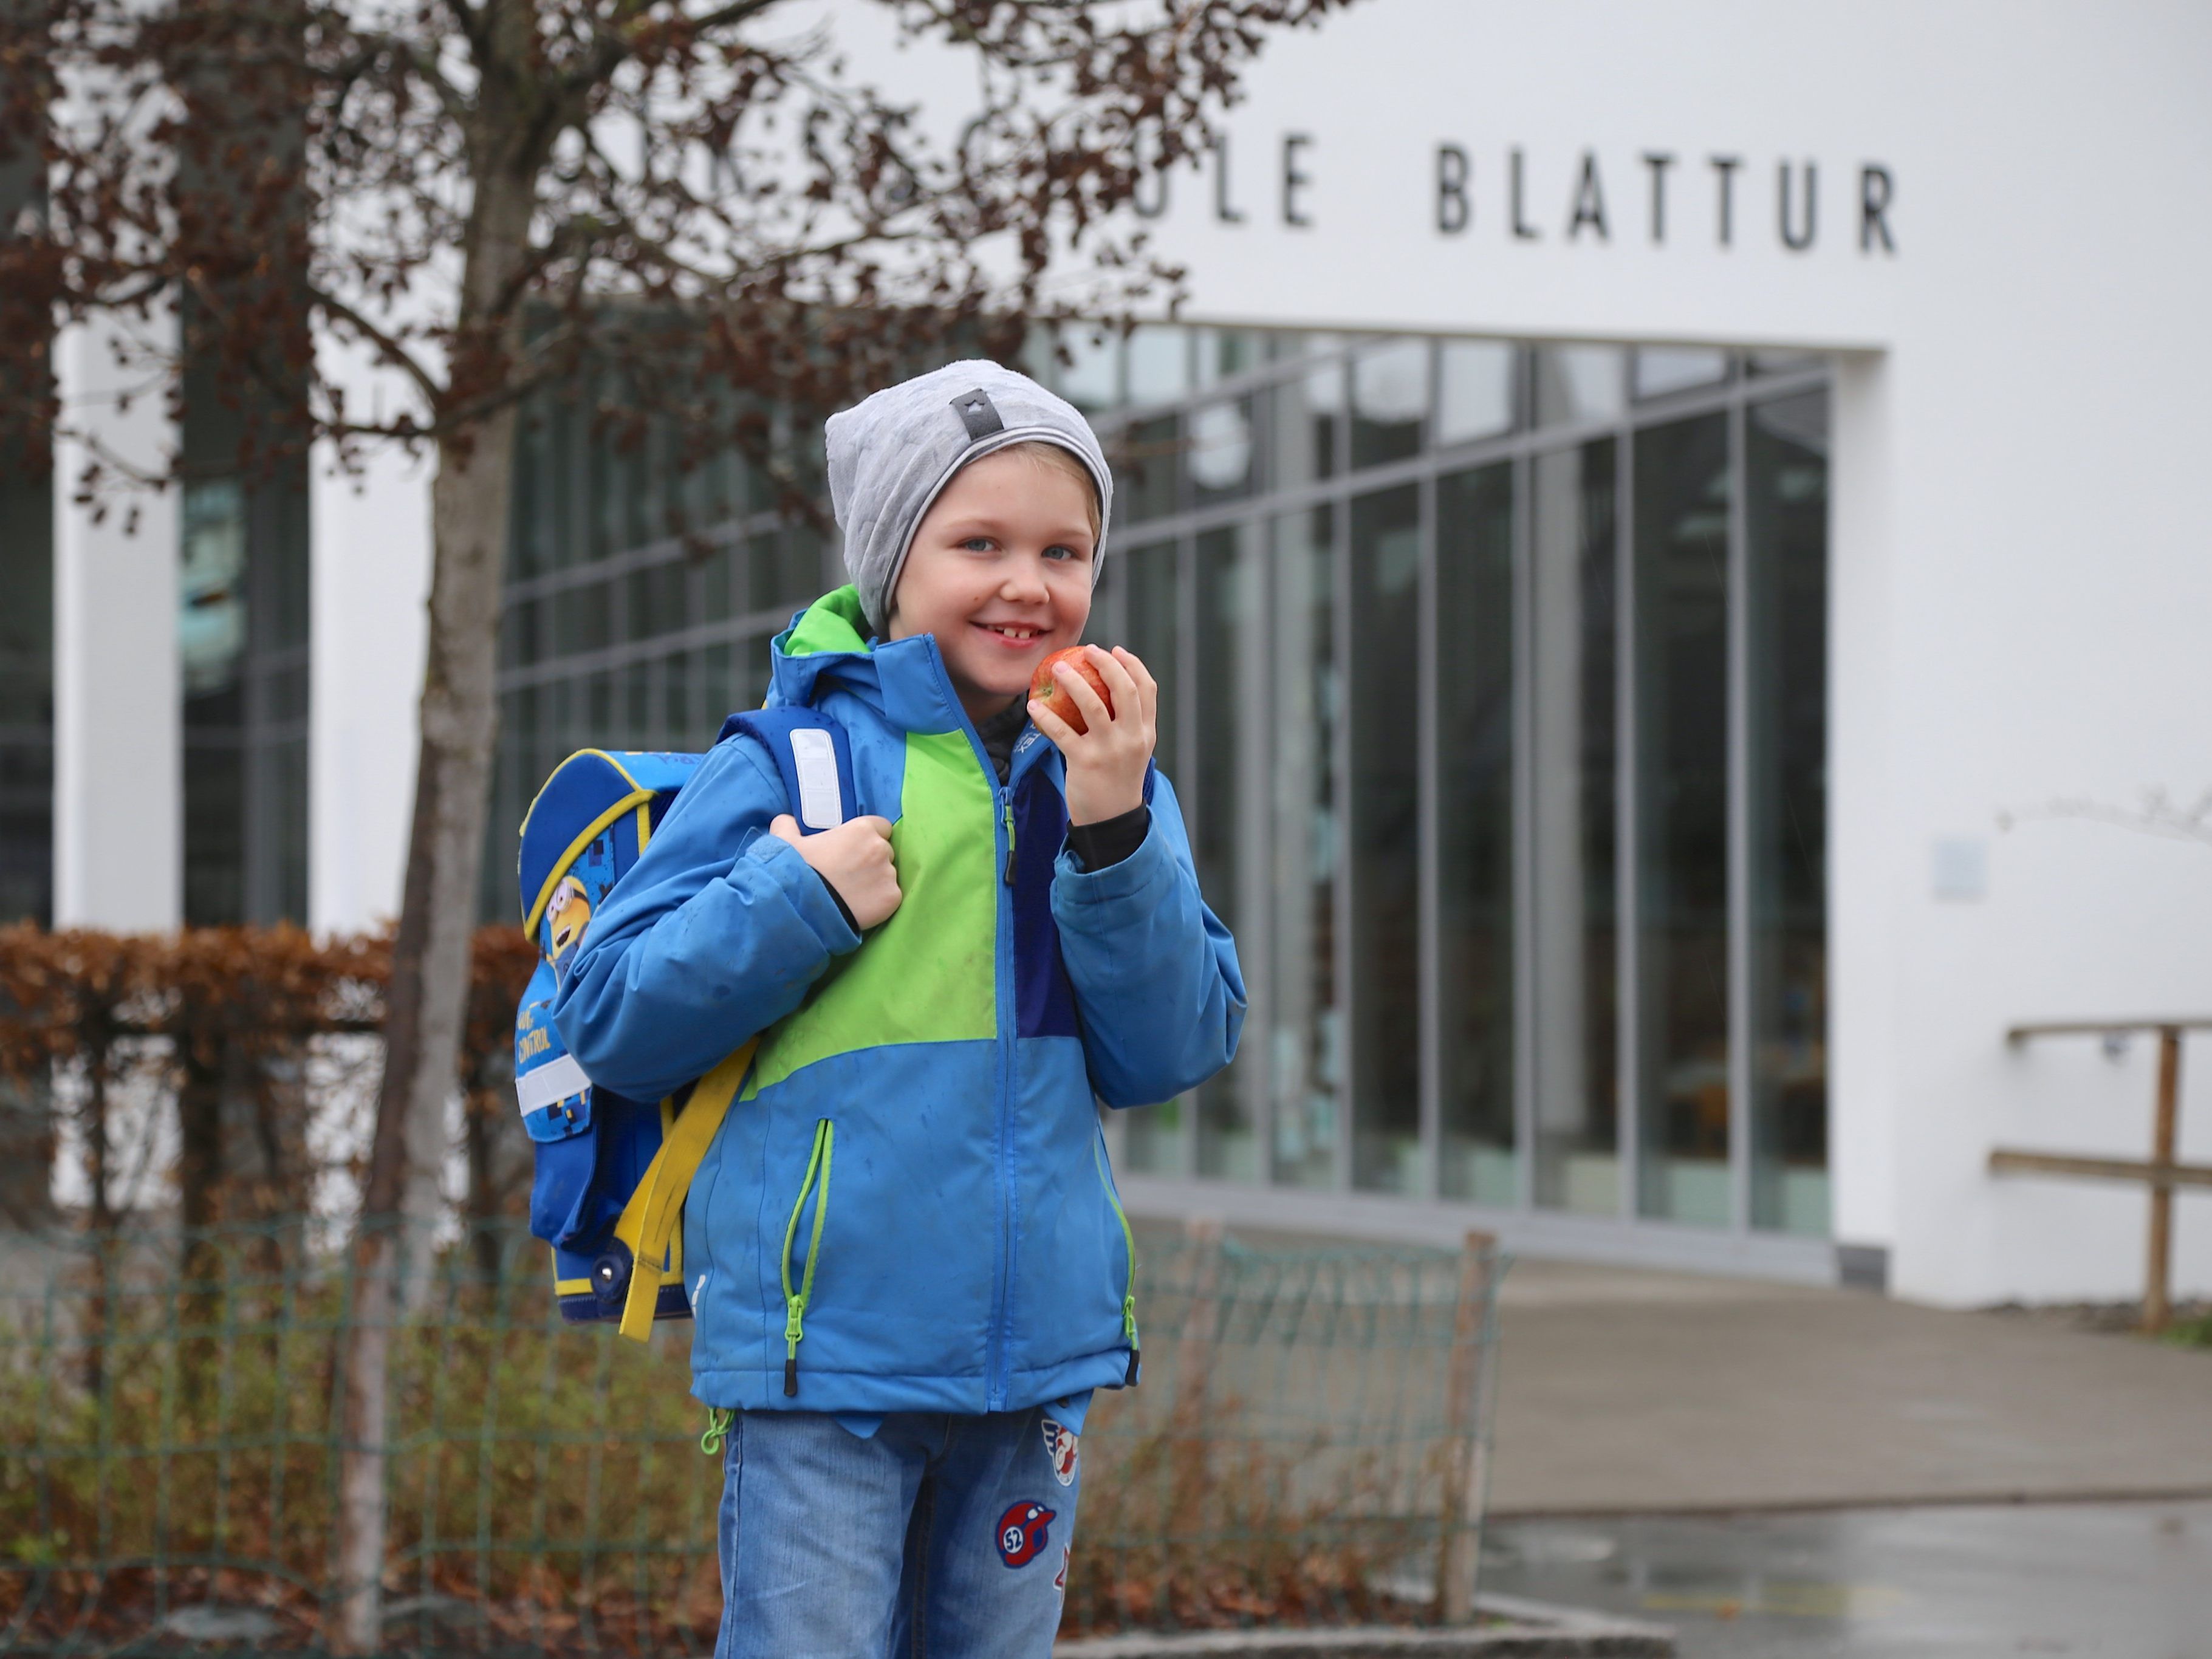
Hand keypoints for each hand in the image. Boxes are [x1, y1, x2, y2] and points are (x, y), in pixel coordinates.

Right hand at [771, 813, 901, 929]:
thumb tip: (786, 821)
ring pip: (888, 875)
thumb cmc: (795, 871)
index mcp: (861, 829)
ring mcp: (888, 874)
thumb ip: (788, 826)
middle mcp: (879, 848)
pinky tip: (860, 907)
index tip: (856, 848)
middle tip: (851, 874)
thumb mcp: (784, 842)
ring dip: (876, 881)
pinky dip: (879, 902)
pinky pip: (891, 897)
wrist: (802, 908)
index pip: (881, 826)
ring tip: (853, 893)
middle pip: (885, 851)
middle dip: (872, 860)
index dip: (870, 837)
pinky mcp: (892, 899)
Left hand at [1027, 646, 1157, 825]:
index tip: (1115, 651)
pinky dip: (1045, 716)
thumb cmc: (1117, 779)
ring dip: (1074, 682)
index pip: (1147, 689)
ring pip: (1093, 705)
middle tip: (1088, 651)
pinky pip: (1062, 732)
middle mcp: (1132, 738)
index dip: (1132, 665)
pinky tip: (1033, 704)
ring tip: (1059, 668)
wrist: (1111, 820)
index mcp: (1146, 732)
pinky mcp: (1085, 762)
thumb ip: (1128, 724)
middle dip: (1106, 664)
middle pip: (1124, 690)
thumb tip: (1107, 689)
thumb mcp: (1134, 751)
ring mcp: (1110, 750)